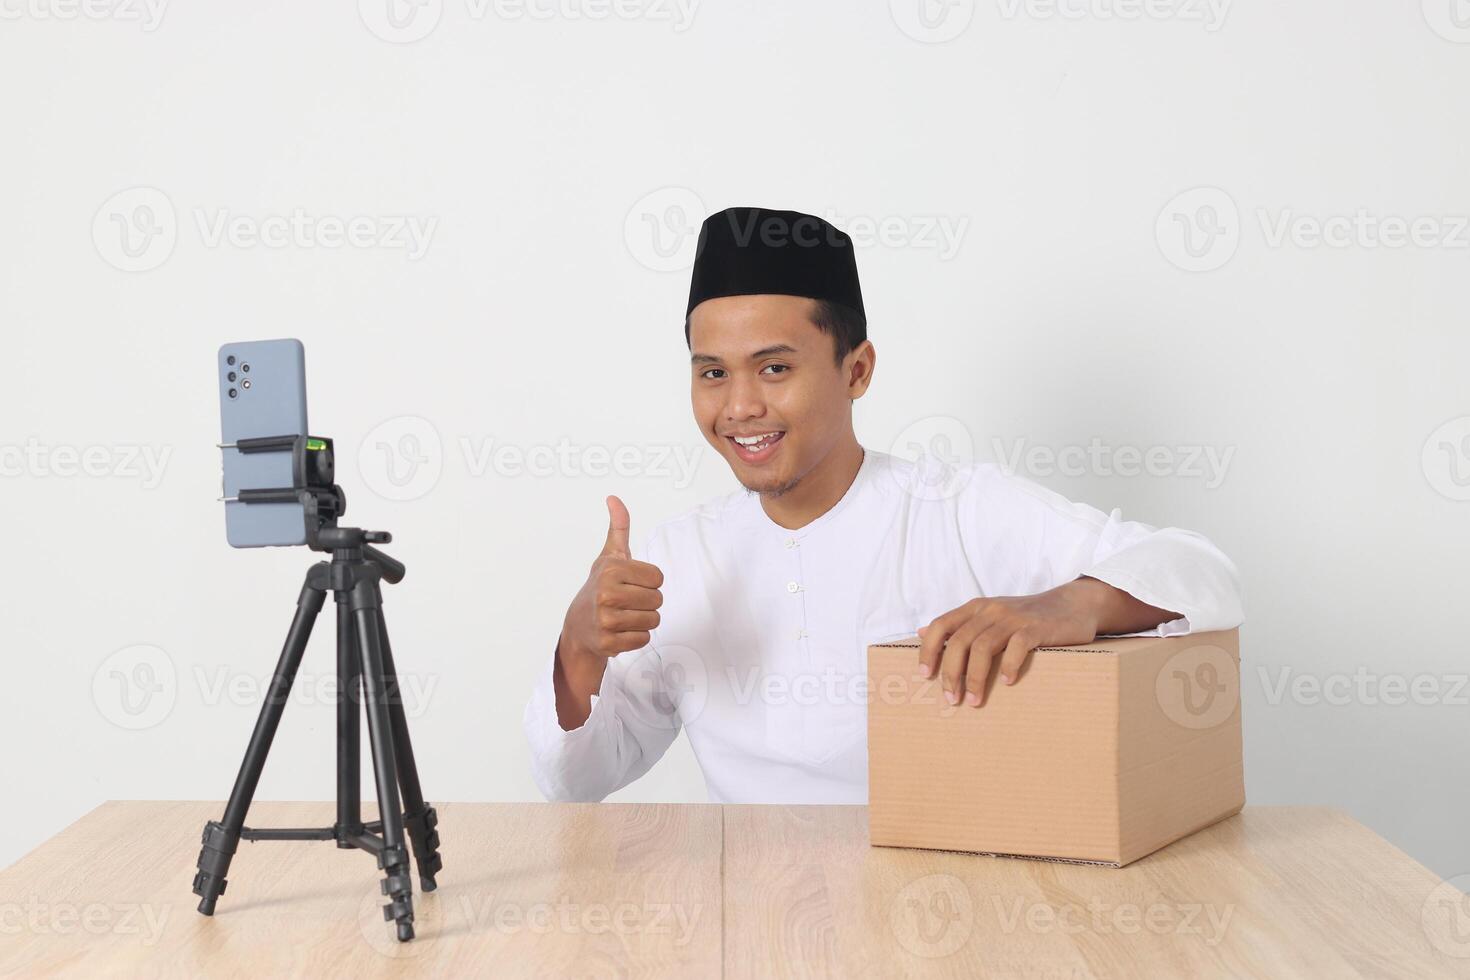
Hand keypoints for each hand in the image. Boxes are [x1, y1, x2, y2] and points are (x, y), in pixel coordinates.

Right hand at [561, 495, 664, 663]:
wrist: (579, 624)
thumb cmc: (600, 586)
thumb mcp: (609, 555)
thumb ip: (619, 527)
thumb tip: (614, 498)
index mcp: (611, 570)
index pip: (658, 579)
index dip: (649, 582)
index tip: (631, 584)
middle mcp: (606, 594)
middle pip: (658, 600)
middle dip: (647, 602)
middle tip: (627, 602)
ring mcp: (606, 620)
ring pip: (653, 621)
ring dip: (643, 620)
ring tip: (624, 616)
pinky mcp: (608, 643)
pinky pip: (643, 640)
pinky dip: (635, 637)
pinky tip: (620, 631)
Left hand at [916, 580, 1107, 707]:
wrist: (1073, 604)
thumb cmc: (1028, 617)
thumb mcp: (990, 615)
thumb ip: (959, 624)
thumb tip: (921, 632)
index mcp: (976, 608)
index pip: (941, 626)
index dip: (928, 650)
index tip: (924, 676)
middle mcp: (991, 610)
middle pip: (959, 642)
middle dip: (951, 673)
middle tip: (951, 699)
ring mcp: (1013, 617)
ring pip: (983, 647)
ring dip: (975, 678)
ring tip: (974, 701)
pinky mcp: (1036, 627)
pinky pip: (1016, 647)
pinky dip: (1008, 666)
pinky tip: (1007, 683)